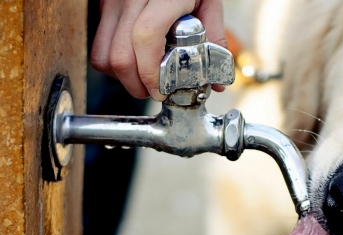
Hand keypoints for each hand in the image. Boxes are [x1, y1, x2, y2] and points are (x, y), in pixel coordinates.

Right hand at [90, 0, 226, 100]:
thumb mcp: (208, 1)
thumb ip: (214, 38)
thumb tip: (216, 83)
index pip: (145, 38)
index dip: (150, 74)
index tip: (161, 91)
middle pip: (120, 57)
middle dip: (138, 86)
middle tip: (155, 91)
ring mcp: (112, 2)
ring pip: (104, 57)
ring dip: (123, 79)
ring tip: (144, 80)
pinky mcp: (103, 8)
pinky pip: (99, 49)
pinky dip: (113, 67)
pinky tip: (133, 65)